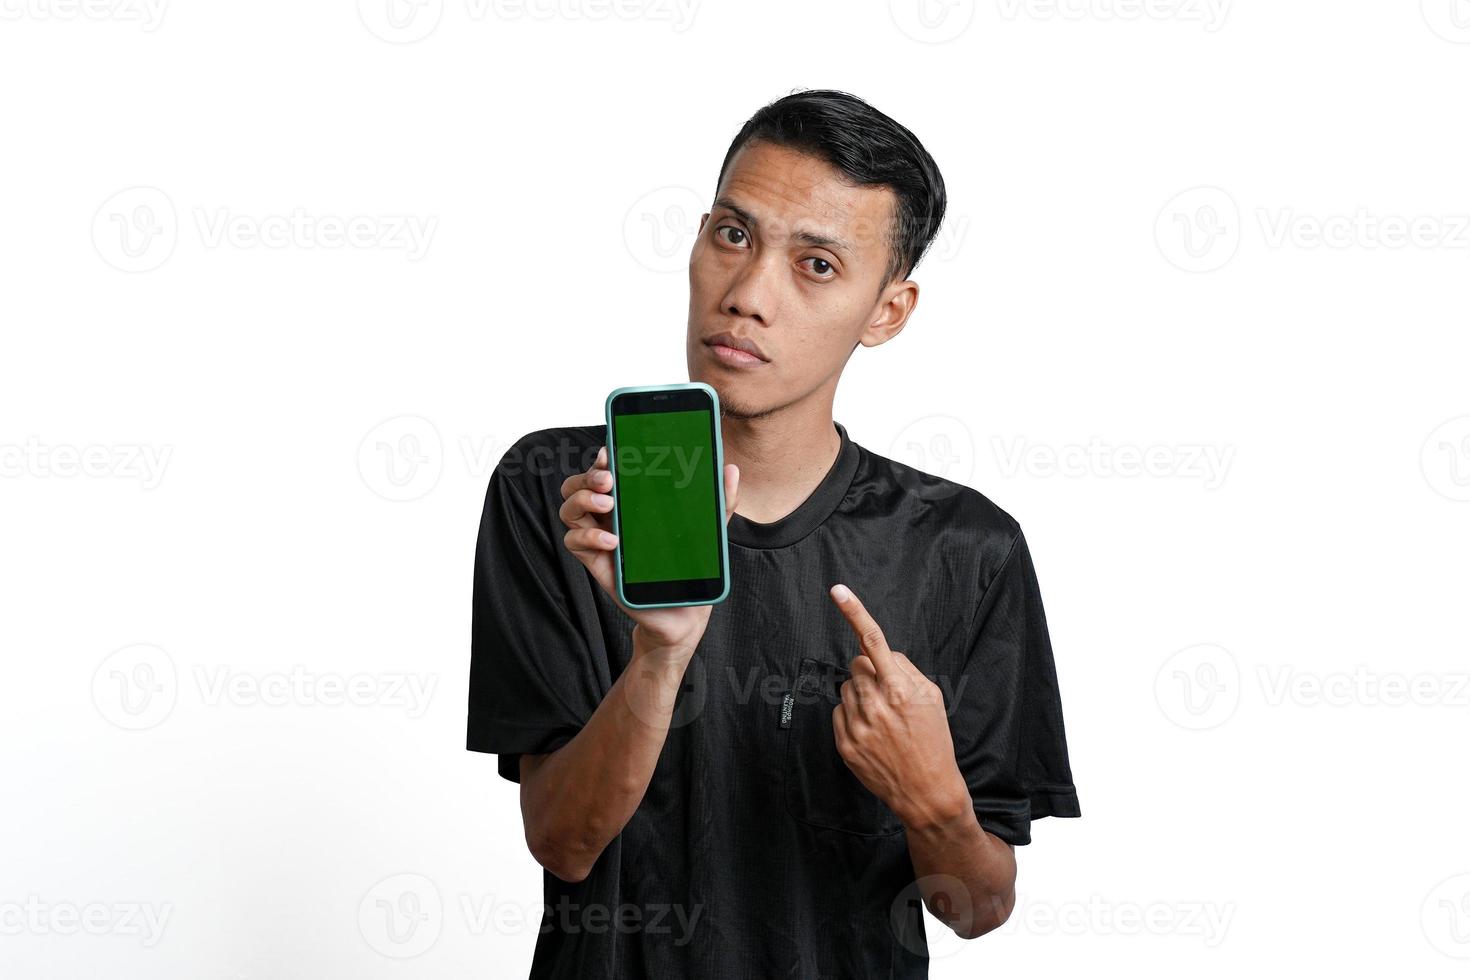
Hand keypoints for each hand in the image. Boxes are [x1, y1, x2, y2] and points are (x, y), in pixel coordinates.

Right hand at [560, 444, 739, 654]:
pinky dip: (587, 536)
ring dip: (583, 500)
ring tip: (609, 505)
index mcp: (632, 503)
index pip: (607, 472)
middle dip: (587, 476)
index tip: (610, 452)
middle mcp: (611, 517)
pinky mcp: (597, 563)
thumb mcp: (710, 531)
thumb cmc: (690, 568)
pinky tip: (611, 540)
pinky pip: (573, 542)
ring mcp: (600, 539)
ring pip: (569, 509)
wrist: (684, 614)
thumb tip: (732, 470)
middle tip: (608, 479)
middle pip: (578, 485)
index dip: (602, 459)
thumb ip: (720, 501)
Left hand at [828, 583, 971, 828]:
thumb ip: (905, 669)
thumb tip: (880, 652)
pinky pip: (839, 712)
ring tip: (883, 719)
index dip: (855, 613)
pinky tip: (872, 733)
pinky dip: (852, 716)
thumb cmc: (934, 741)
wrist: (926, 792)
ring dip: (861, 694)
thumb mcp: (932, 698)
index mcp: (900, 689)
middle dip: (869, 671)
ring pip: (847, 687)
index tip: (837, 590)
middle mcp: (875, 704)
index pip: (874, 641)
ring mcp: (857, 725)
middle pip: (856, 664)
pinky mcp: (844, 744)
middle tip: (888, 694)